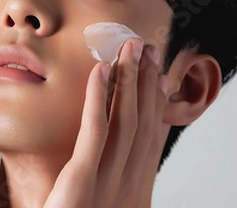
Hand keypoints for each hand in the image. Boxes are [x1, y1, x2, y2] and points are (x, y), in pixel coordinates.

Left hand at [41, 39, 168, 207]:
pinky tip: (101, 71)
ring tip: (130, 48)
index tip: (155, 73)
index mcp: (132, 191)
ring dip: (130, 81)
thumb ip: (100, 187)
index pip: (147, 137)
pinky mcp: (82, 181)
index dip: (153, 101)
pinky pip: (95, 132)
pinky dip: (101, 99)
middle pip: (142, 123)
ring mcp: (108, 183)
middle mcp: (128, 184)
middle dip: (146, 83)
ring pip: (126, 121)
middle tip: (146, 48)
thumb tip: (96, 168)